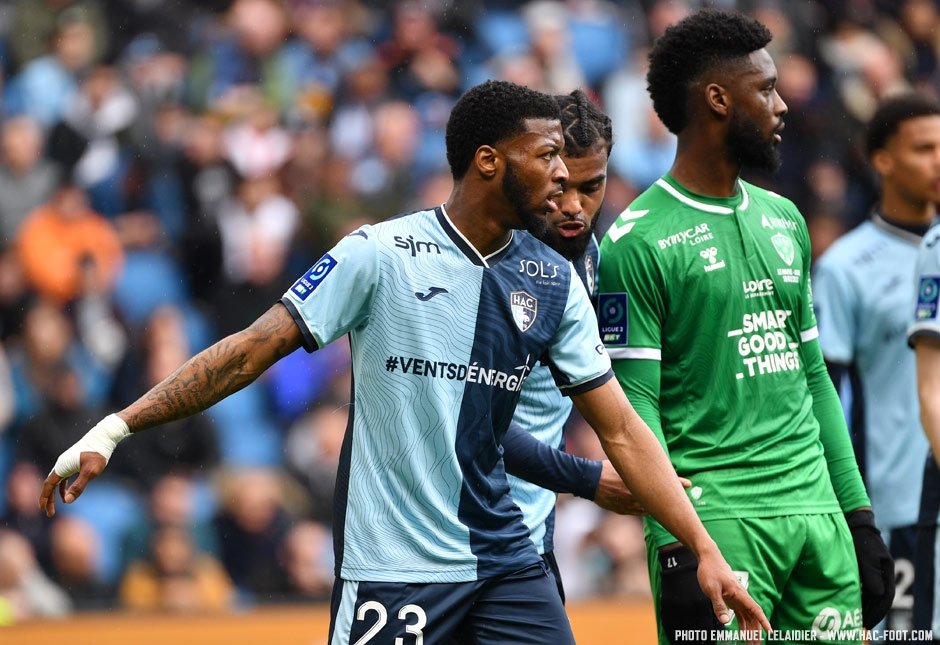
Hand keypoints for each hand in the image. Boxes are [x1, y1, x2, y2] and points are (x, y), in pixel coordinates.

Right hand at [39, 451, 106, 517]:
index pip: (48, 485)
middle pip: (50, 485)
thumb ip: (78, 486)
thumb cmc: (97, 453)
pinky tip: (67, 494)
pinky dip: (63, 486)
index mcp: (62, 467)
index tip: (42, 509)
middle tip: (50, 513)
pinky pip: (63, 477)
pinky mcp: (73, 462)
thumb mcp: (90, 472)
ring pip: (56, 481)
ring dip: (55, 494)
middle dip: (48, 499)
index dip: (44, 497)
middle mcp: (61, 464)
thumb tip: (67, 501)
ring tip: (57, 506)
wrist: (103, 437)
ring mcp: (66, 463)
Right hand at [593, 461, 690, 514]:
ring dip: (658, 505)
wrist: (589, 482)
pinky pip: (638, 511)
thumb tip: (652, 462)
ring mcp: (630, 506)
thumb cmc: (606, 469)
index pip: (663, 483)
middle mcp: (636, 497)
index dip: (677, 483)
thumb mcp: (624, 463)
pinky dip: (644, 508)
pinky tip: (648, 506)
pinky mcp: (623, 511)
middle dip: (671, 498)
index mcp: (638, 484)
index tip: (688, 483)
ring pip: (650, 508)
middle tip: (682, 495)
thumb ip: (637, 465)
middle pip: (659, 499)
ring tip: (667, 503)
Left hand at [696, 545, 770, 644]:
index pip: (755, 610)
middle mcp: (741, 597)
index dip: (763, 621)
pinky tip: (742, 634)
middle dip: (756, 632)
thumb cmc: (711, 570)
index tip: (770, 632)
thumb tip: (725, 621)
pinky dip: (742, 625)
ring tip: (750, 643)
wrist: (708, 558)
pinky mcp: (731, 599)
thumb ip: (718, 605)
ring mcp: (737, 599)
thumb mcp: (711, 589)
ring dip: (750, 630)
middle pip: (753, 617)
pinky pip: (740, 614)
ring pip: (748, 617)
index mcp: (740, 594)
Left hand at [846, 509, 894, 627]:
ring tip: (856, 617)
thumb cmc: (860, 539)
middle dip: (871, 612)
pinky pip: (865, 586)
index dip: (878, 612)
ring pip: (872, 593)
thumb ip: (872, 576)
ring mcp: (874, 569)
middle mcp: (882, 572)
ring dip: (866, 605)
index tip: (868, 623)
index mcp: (887, 571)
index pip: (886, 597)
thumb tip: (878, 594)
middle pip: (880, 597)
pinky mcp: (863, 566)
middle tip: (861, 625)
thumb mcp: (866, 557)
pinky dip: (860, 595)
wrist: (853, 522)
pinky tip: (852, 601)